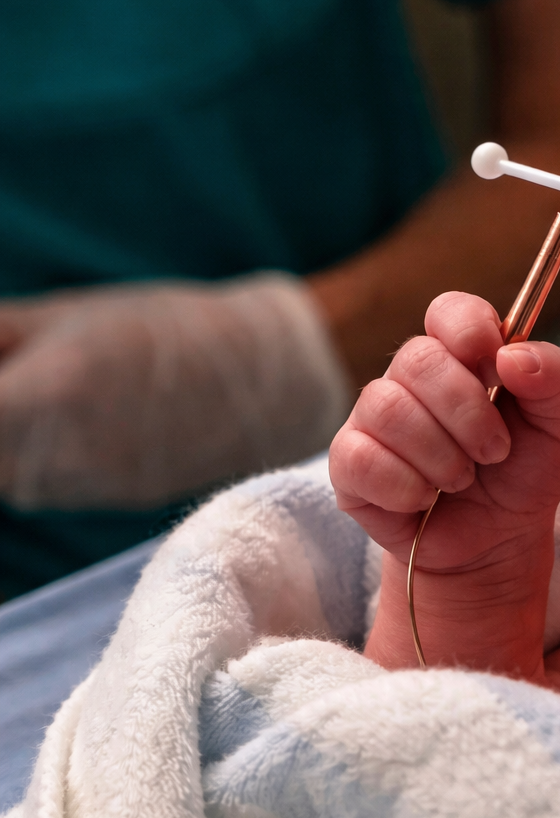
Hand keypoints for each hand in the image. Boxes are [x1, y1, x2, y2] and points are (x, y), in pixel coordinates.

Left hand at [0, 274, 350, 508]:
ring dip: (5, 443)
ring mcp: (88, 487)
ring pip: (3, 477)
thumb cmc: (170, 329)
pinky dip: (35, 455)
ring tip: (38, 394)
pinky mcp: (110, 501)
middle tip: (18, 373)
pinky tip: (70, 418)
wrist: (275, 379)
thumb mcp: (67, 316)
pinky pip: (41, 484)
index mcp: (46, 393)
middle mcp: (61, 456)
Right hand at [330, 291, 559, 579]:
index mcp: (463, 357)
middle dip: (467, 413)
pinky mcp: (349, 465)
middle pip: (418, 359)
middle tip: (494, 452)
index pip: (449, 311)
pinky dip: (405, 486)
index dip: (469, 331)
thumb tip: (513, 355)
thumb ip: (554, 380)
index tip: (494, 366)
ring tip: (462, 480)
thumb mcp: (559, 428)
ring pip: (388, 408)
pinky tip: (424, 500)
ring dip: (440, 455)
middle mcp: (411, 379)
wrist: (496, 543)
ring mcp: (374, 419)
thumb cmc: (523, 475)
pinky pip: (361, 458)